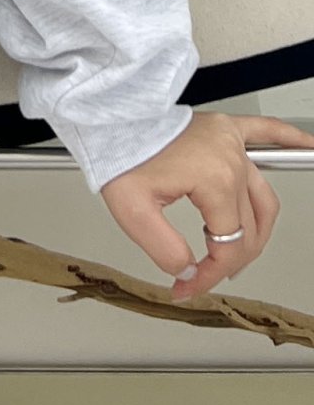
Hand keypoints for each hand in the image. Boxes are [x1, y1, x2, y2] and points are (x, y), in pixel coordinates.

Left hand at [99, 110, 313, 301]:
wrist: (111, 118)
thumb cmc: (118, 154)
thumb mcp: (131, 212)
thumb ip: (164, 248)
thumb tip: (186, 271)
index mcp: (215, 181)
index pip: (228, 245)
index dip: (210, 275)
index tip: (188, 287)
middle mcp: (233, 161)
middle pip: (250, 228)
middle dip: (228, 261)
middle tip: (204, 276)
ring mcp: (233, 144)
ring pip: (264, 199)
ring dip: (255, 230)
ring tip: (239, 252)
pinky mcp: (227, 129)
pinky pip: (269, 132)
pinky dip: (292, 140)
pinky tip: (309, 146)